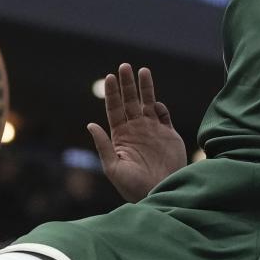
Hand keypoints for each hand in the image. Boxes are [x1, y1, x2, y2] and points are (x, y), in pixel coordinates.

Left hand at [88, 64, 186, 203]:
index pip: (114, 109)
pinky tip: (155, 103)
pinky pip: (164, 115)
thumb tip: (90, 124)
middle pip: (130, 101)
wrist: (160, 193)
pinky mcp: (169, 134)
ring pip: (148, 102)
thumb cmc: (133, 186)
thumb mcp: (113, 168)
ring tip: (143, 71)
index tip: (110, 77)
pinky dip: (160, 107)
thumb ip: (103, 146)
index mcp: (120, 135)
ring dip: (145, 87)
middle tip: (124, 66)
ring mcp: (153, 130)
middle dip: (127, 84)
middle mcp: (136, 129)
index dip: (112, 93)